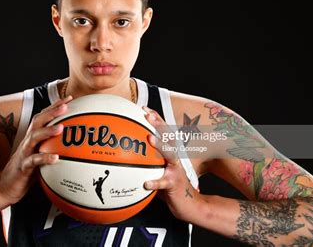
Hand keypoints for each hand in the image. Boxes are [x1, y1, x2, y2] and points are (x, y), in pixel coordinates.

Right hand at [0, 95, 72, 204]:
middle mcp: (27, 142)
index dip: (55, 107)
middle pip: (38, 121)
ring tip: (61, 128)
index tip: (69, 98)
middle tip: (66, 105)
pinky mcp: (22, 167)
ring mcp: (24, 153)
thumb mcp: (39, 157)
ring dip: (47, 131)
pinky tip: (56, 158)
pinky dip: (44, 158)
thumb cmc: (25, 173)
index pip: (43, 117)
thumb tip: (72, 147)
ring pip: (34, 138)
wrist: (4, 189)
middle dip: (52, 112)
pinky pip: (33, 161)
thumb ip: (51, 148)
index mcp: (32, 138)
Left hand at [142, 106, 202, 221]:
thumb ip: (146, 160)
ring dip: (160, 145)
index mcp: (169, 152)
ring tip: (150, 139)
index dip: (155, 119)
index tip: (144, 108)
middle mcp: (174, 157)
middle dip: (158, 124)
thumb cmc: (168, 185)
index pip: (163, 131)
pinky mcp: (175, 183)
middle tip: (147, 115)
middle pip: (168, 136)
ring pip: (170, 154)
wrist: (188, 203)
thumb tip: (123, 153)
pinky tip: (145, 183)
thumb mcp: (157, 170)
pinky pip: (164, 182)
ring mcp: (176, 169)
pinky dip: (155, 182)